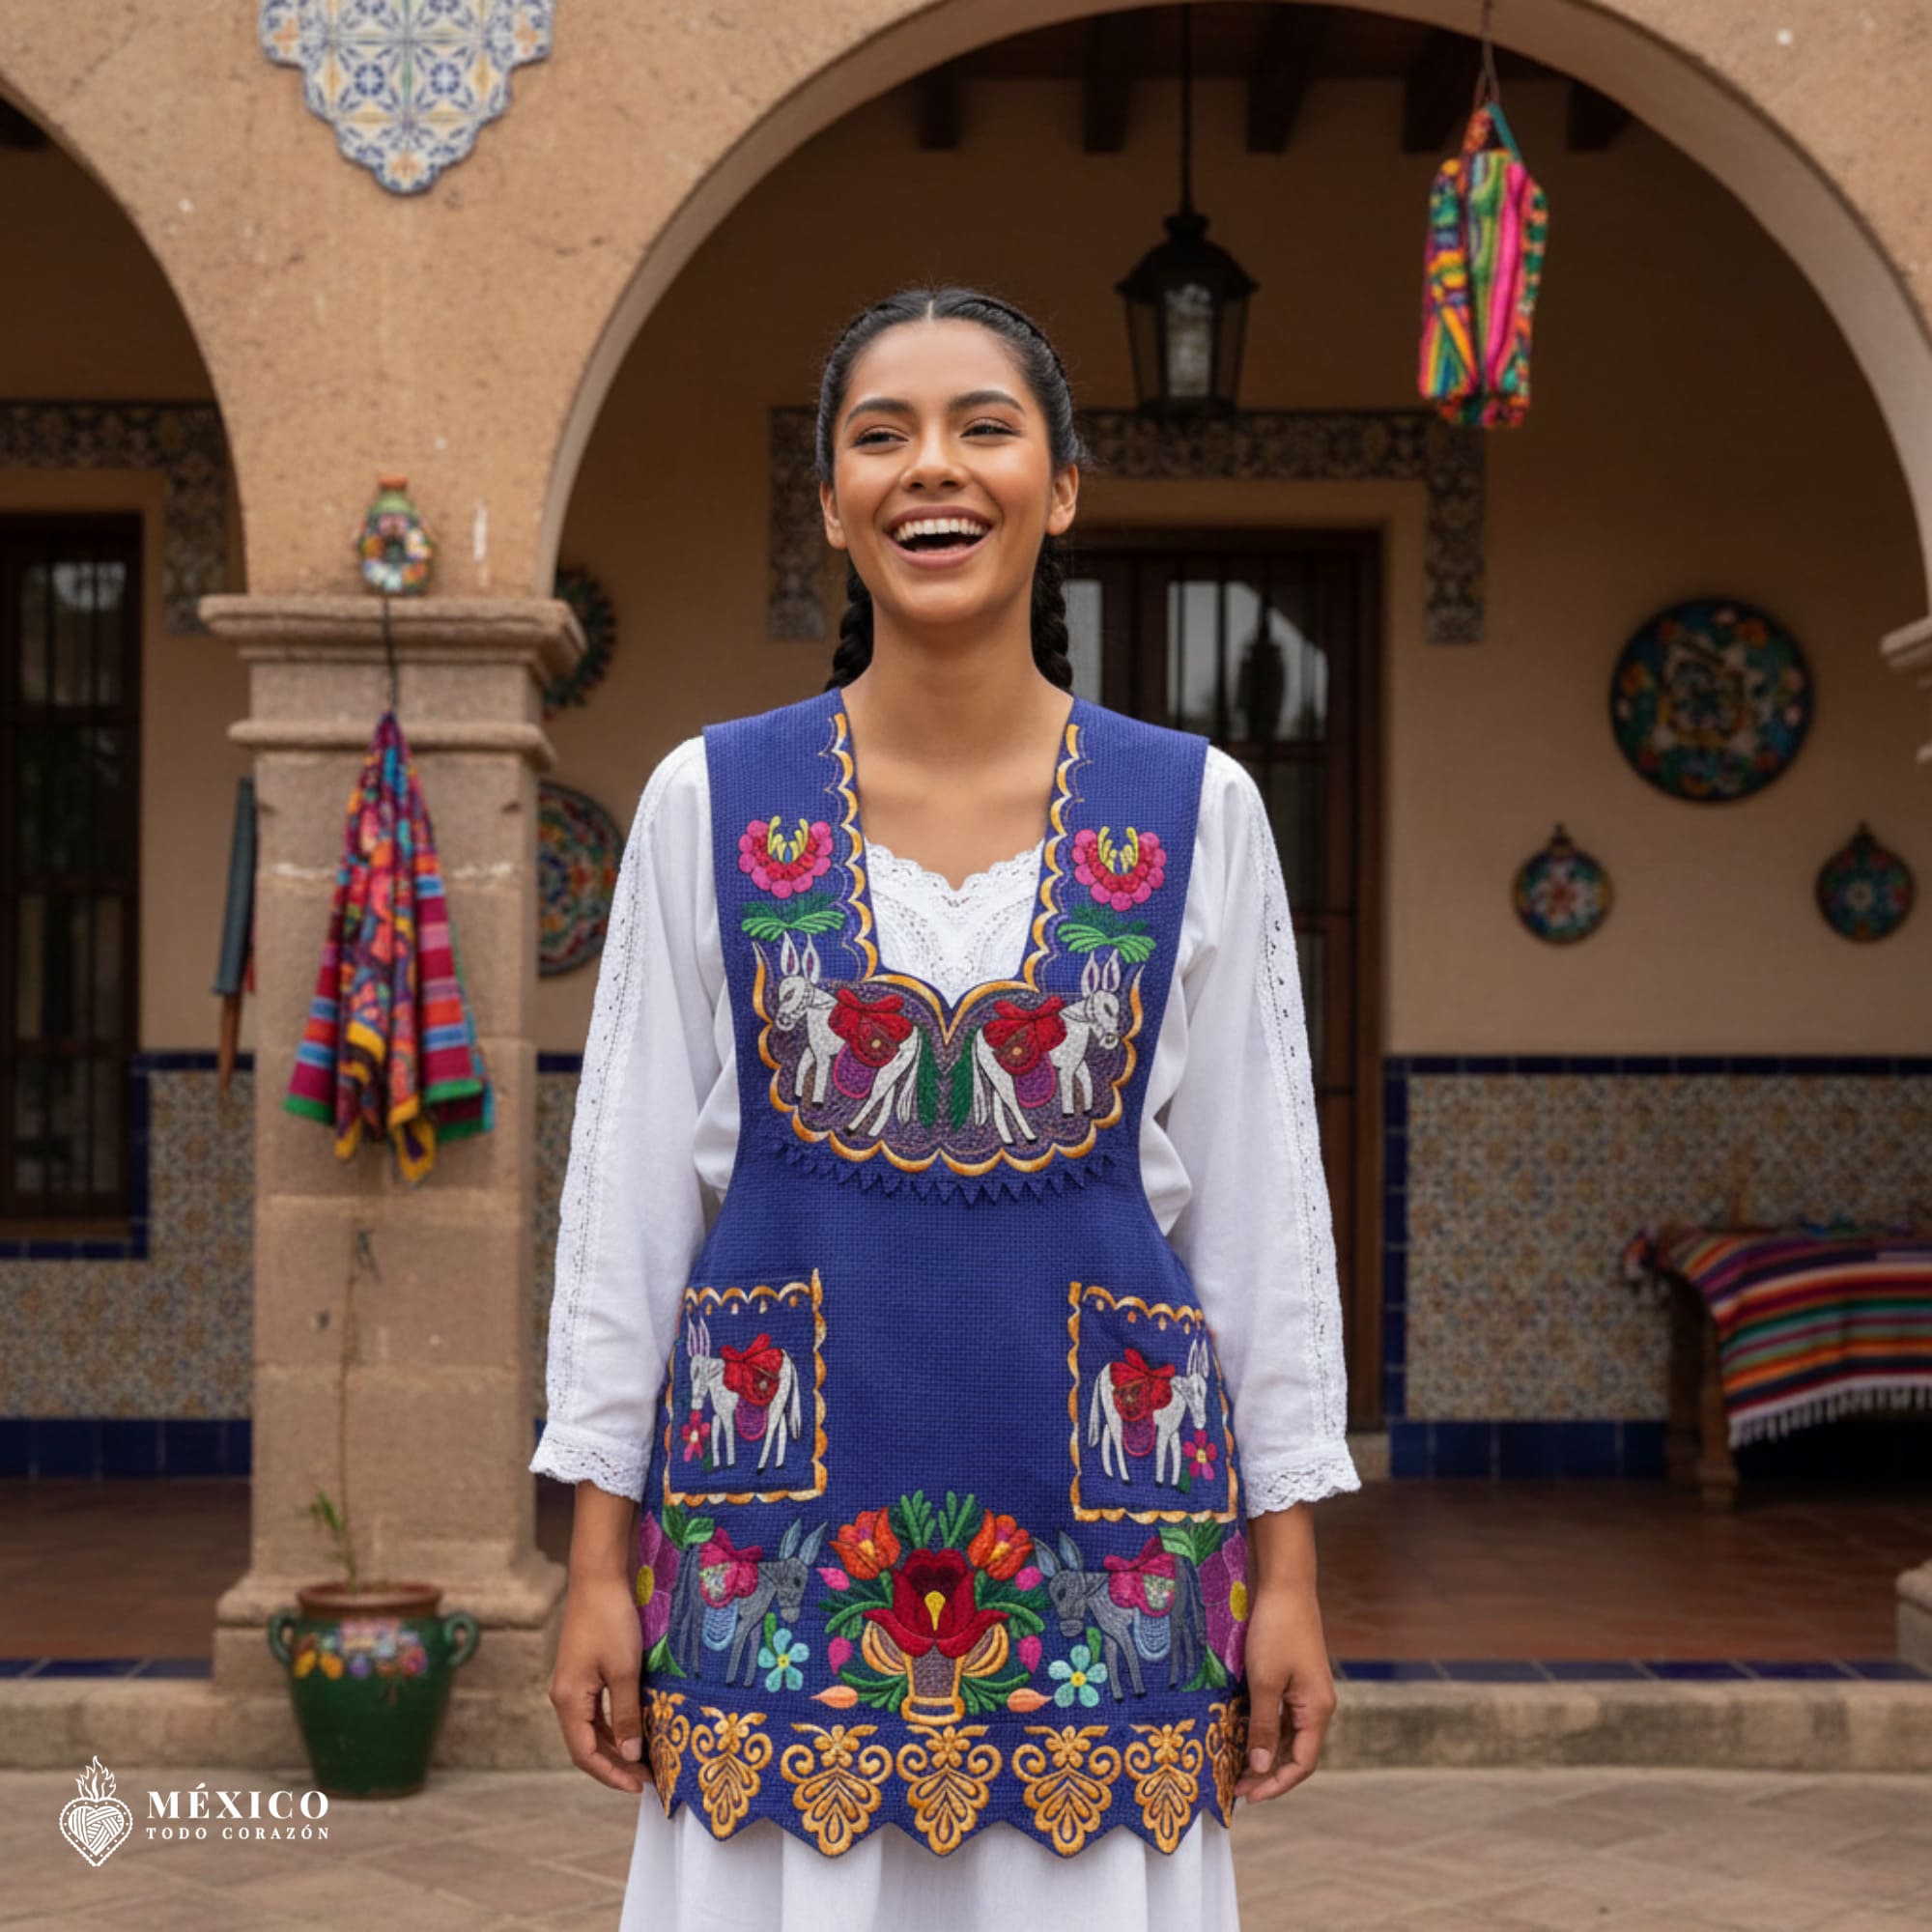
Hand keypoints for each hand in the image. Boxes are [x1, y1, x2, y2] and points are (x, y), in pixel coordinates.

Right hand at [548, 1569, 647, 1792]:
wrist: (598, 1577)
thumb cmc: (610, 1621)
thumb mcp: (625, 1671)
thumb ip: (627, 1715)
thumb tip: (631, 1756)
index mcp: (568, 1701)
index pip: (585, 1755)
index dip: (611, 1775)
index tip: (640, 1787)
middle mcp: (564, 1696)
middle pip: (586, 1745)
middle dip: (616, 1765)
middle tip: (649, 1778)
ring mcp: (572, 1684)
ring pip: (591, 1729)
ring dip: (616, 1747)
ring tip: (646, 1760)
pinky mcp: (582, 1672)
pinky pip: (595, 1710)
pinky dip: (614, 1725)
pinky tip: (636, 1729)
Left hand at [1231, 1574, 1336, 1804]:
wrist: (1286, 1586)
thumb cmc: (1276, 1631)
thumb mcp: (1264, 1682)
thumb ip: (1264, 1726)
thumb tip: (1262, 1768)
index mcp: (1317, 1710)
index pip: (1302, 1763)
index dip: (1276, 1784)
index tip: (1248, 1796)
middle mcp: (1317, 1705)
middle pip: (1296, 1753)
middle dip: (1267, 1773)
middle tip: (1235, 1786)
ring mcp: (1307, 1692)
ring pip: (1288, 1736)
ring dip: (1265, 1753)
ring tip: (1235, 1767)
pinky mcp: (1295, 1679)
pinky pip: (1283, 1716)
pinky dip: (1265, 1730)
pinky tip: (1243, 1735)